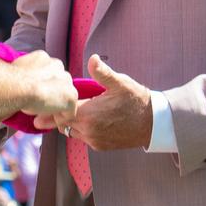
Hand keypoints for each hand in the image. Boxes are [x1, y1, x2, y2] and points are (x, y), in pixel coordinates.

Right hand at [12, 50, 77, 119]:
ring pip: (63, 98)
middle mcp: (57, 65)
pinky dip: (57, 120)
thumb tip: (15, 83)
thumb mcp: (14, 72)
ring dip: (53, 108)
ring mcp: (67, 81)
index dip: (40, 86)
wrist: (18, 86)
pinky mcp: (71, 97)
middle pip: (57, 84)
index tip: (31, 97)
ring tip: (38, 118)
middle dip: (49, 96)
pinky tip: (43, 122)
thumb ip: (22, 75)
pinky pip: (67, 112)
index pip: (46, 73)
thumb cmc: (10, 80)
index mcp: (43, 57)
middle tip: (35, 108)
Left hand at [35, 54, 151, 148]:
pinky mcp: (100, 146)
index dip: (55, 104)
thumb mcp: (120, 83)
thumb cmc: (136, 100)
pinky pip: (82, 138)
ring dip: (69, 121)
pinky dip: (80, 129)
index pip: (60, 111)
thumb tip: (92, 59)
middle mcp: (88, 130)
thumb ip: (102, 73)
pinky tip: (86, 119)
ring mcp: (94, 140)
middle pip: (62, 123)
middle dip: (59, 113)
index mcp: (89, 114)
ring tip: (72, 110)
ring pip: (70, 131)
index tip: (51, 98)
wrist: (153, 123)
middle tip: (57, 104)